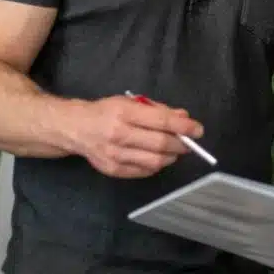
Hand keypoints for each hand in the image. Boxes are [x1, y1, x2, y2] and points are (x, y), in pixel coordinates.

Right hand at [70, 95, 203, 177]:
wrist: (75, 128)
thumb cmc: (106, 111)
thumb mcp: (130, 102)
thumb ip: (158, 110)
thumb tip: (183, 117)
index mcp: (124, 112)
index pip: (161, 121)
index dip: (183, 126)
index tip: (198, 129)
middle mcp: (118, 134)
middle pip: (160, 144)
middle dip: (181, 144)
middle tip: (190, 142)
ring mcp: (115, 155)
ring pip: (154, 161)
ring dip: (171, 156)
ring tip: (175, 150)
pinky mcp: (113, 170)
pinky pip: (144, 171)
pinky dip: (157, 165)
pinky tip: (158, 158)